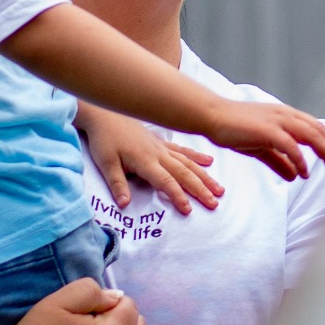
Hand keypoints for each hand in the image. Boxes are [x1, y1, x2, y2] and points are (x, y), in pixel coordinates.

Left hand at [76, 103, 222, 213]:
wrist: (105, 115)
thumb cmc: (104, 140)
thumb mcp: (106, 163)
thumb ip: (117, 184)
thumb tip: (124, 205)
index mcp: (145, 161)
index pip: (165, 181)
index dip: (177, 196)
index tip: (189, 209)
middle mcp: (158, 154)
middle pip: (183, 173)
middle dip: (200, 189)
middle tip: (215, 203)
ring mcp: (162, 147)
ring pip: (188, 163)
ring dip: (204, 176)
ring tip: (219, 189)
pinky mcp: (161, 142)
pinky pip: (183, 150)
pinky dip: (197, 156)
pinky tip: (209, 162)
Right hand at [199, 98, 324, 181]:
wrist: (213, 117)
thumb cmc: (235, 129)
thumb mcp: (262, 147)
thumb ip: (279, 161)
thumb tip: (295, 175)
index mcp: (286, 116)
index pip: (316, 127)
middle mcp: (286, 115)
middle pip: (319, 131)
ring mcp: (277, 120)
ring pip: (310, 135)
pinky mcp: (266, 129)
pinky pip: (290, 145)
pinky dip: (300, 159)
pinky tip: (303, 172)